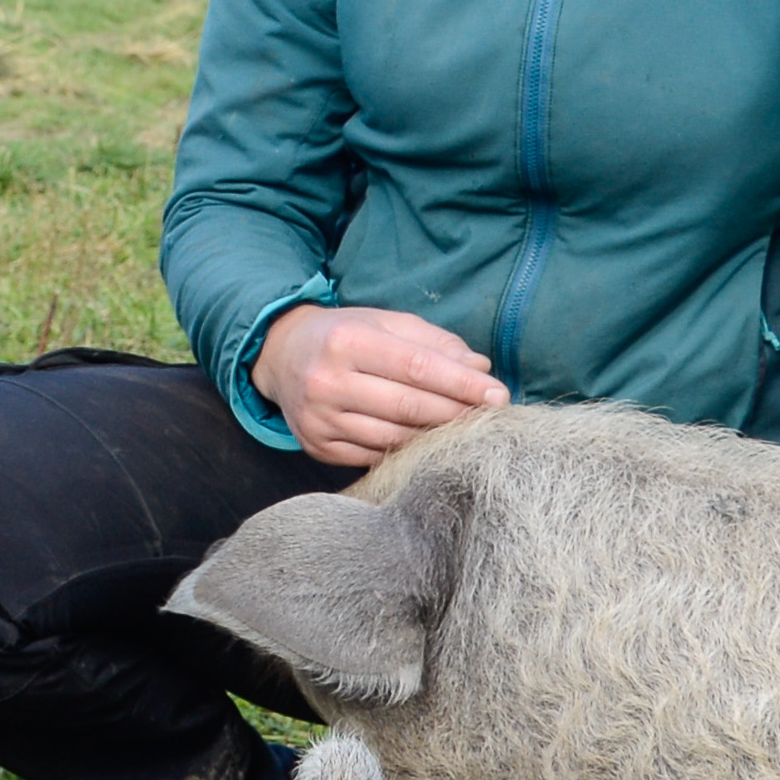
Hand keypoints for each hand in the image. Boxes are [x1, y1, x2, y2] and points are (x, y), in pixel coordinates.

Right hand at [256, 304, 508, 471]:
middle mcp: (327, 381)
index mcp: (347, 341)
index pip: (418, 367)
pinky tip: (426, 442)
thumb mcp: (385, 323)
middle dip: (457, 412)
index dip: (462, 384)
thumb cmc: (344, 335)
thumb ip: (434, 343)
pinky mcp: (317, 446)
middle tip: (491, 416)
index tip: (498, 394)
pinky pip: (374, 456)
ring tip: (464, 430)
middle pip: (409, 406)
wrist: (281, 355)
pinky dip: (405, 450)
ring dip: (435, 436)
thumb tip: (480, 369)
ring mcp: (319, 419)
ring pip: (394, 437)